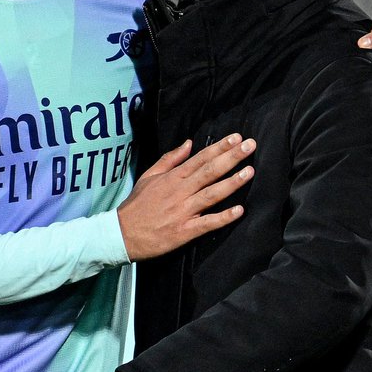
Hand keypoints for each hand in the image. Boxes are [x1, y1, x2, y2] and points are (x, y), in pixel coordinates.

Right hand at [118, 134, 255, 259]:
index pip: (200, 158)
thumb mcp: (149, 176)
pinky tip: (239, 210)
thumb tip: (188, 143)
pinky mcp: (184, 231)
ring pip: (211, 194)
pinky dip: (223, 217)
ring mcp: (183, 211)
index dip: (219, 147)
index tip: (236, 138)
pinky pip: (207, 223)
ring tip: (249, 172)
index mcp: (173, 178)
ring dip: (232, 183)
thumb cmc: (137, 206)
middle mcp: (180, 192)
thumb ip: (170, 159)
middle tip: (249, 146)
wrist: (122, 234)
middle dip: (231, 157)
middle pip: (209, 171)